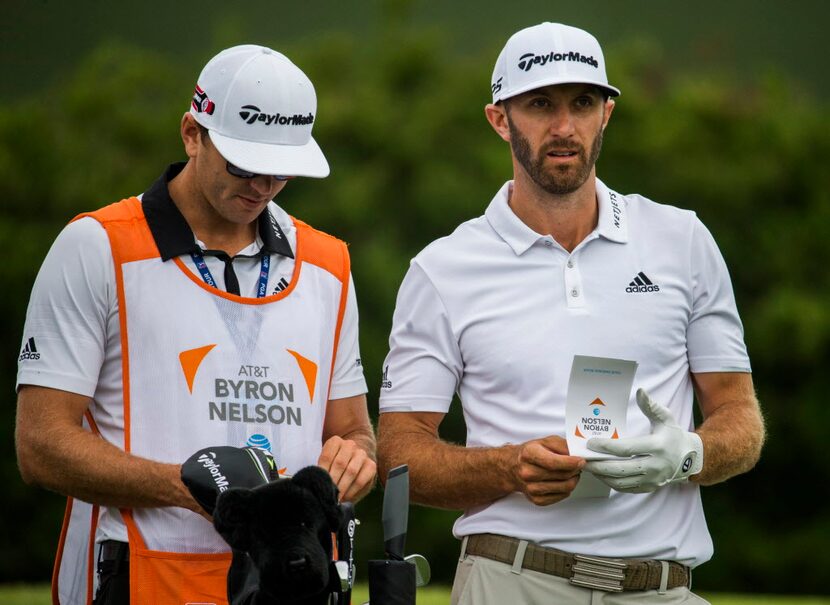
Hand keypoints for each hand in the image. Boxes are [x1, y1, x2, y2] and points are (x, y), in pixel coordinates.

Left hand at [318, 435, 376, 502]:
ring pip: (351, 471)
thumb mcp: (326, 464)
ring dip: (342, 487)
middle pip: (340, 463)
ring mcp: (362, 454)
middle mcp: (350, 445)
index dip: (322, 473)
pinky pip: (361, 480)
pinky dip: (352, 491)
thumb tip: (317, 483)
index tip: (320, 484)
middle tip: (327, 494)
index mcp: (335, 441)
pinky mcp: (371, 465)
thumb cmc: (334, 467)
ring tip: (336, 498)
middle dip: (333, 481)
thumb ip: (322, 471)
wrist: (353, 462)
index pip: (327, 457)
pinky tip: (346, 497)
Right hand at [513, 436, 584, 505]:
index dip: (571, 463)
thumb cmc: (530, 454)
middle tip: (577, 465)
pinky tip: (562, 481)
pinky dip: (567, 489)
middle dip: (575, 470)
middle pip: (562, 475)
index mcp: (529, 454)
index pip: (553, 462)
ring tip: (571, 473)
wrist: (513, 467)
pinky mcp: (536, 500)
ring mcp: (531, 488)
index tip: (581, 461)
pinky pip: (562, 496)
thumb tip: (578, 453)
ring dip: (573, 480)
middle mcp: (527, 473)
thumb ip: (562, 445)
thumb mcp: (545, 442)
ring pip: (565, 488)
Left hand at [584, 389, 702, 492]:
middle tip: (583, 459)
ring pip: (621, 481)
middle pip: (620, 469)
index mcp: (657, 447)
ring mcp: (652, 479)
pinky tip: (601, 474)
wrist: (690, 459)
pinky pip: (626, 488)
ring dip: (602, 475)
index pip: (626, 449)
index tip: (591, 443)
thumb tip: (640, 391)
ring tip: (588, 467)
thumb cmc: (673, 435)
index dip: (606, 446)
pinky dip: (611, 482)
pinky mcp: (649, 487)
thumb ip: (651, 406)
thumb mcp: (666, 418)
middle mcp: (655, 466)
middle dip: (599, 465)